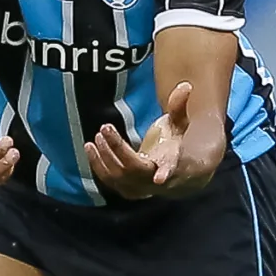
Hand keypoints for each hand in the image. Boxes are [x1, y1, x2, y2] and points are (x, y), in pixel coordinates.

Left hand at [89, 80, 220, 199]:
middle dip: (117, 149)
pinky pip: (108, 180)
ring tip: (96, 137)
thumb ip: (179, 108)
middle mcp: (155, 181)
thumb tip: (185, 84)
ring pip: (118, 177)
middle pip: (133, 169)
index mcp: (171, 165)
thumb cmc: (174, 145)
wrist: (171, 173)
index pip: (169, 170)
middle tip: (104, 128)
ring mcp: (139, 189)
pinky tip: (90, 148)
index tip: (159, 179)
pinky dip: (98, 165)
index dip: (165, 173)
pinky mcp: (126, 191)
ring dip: (104, 157)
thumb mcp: (179, 126)